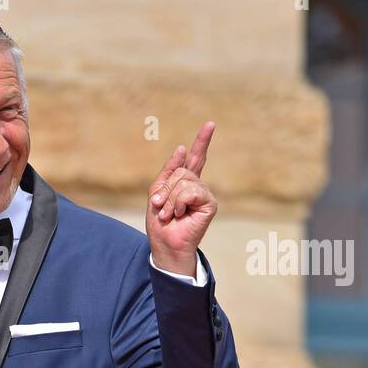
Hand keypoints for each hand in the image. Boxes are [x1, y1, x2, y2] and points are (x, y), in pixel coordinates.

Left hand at [146, 121, 217, 275]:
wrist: (164, 243)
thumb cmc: (160, 223)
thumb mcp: (157, 193)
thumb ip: (168, 171)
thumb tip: (182, 149)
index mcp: (185, 182)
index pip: (195, 158)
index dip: (202, 141)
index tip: (211, 124)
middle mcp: (197, 186)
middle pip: (180, 171)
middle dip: (165, 189)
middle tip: (160, 207)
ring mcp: (204, 194)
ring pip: (184, 180)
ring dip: (170, 199)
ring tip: (169, 214)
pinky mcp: (210, 203)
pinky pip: (191, 191)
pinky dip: (179, 203)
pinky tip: (180, 214)